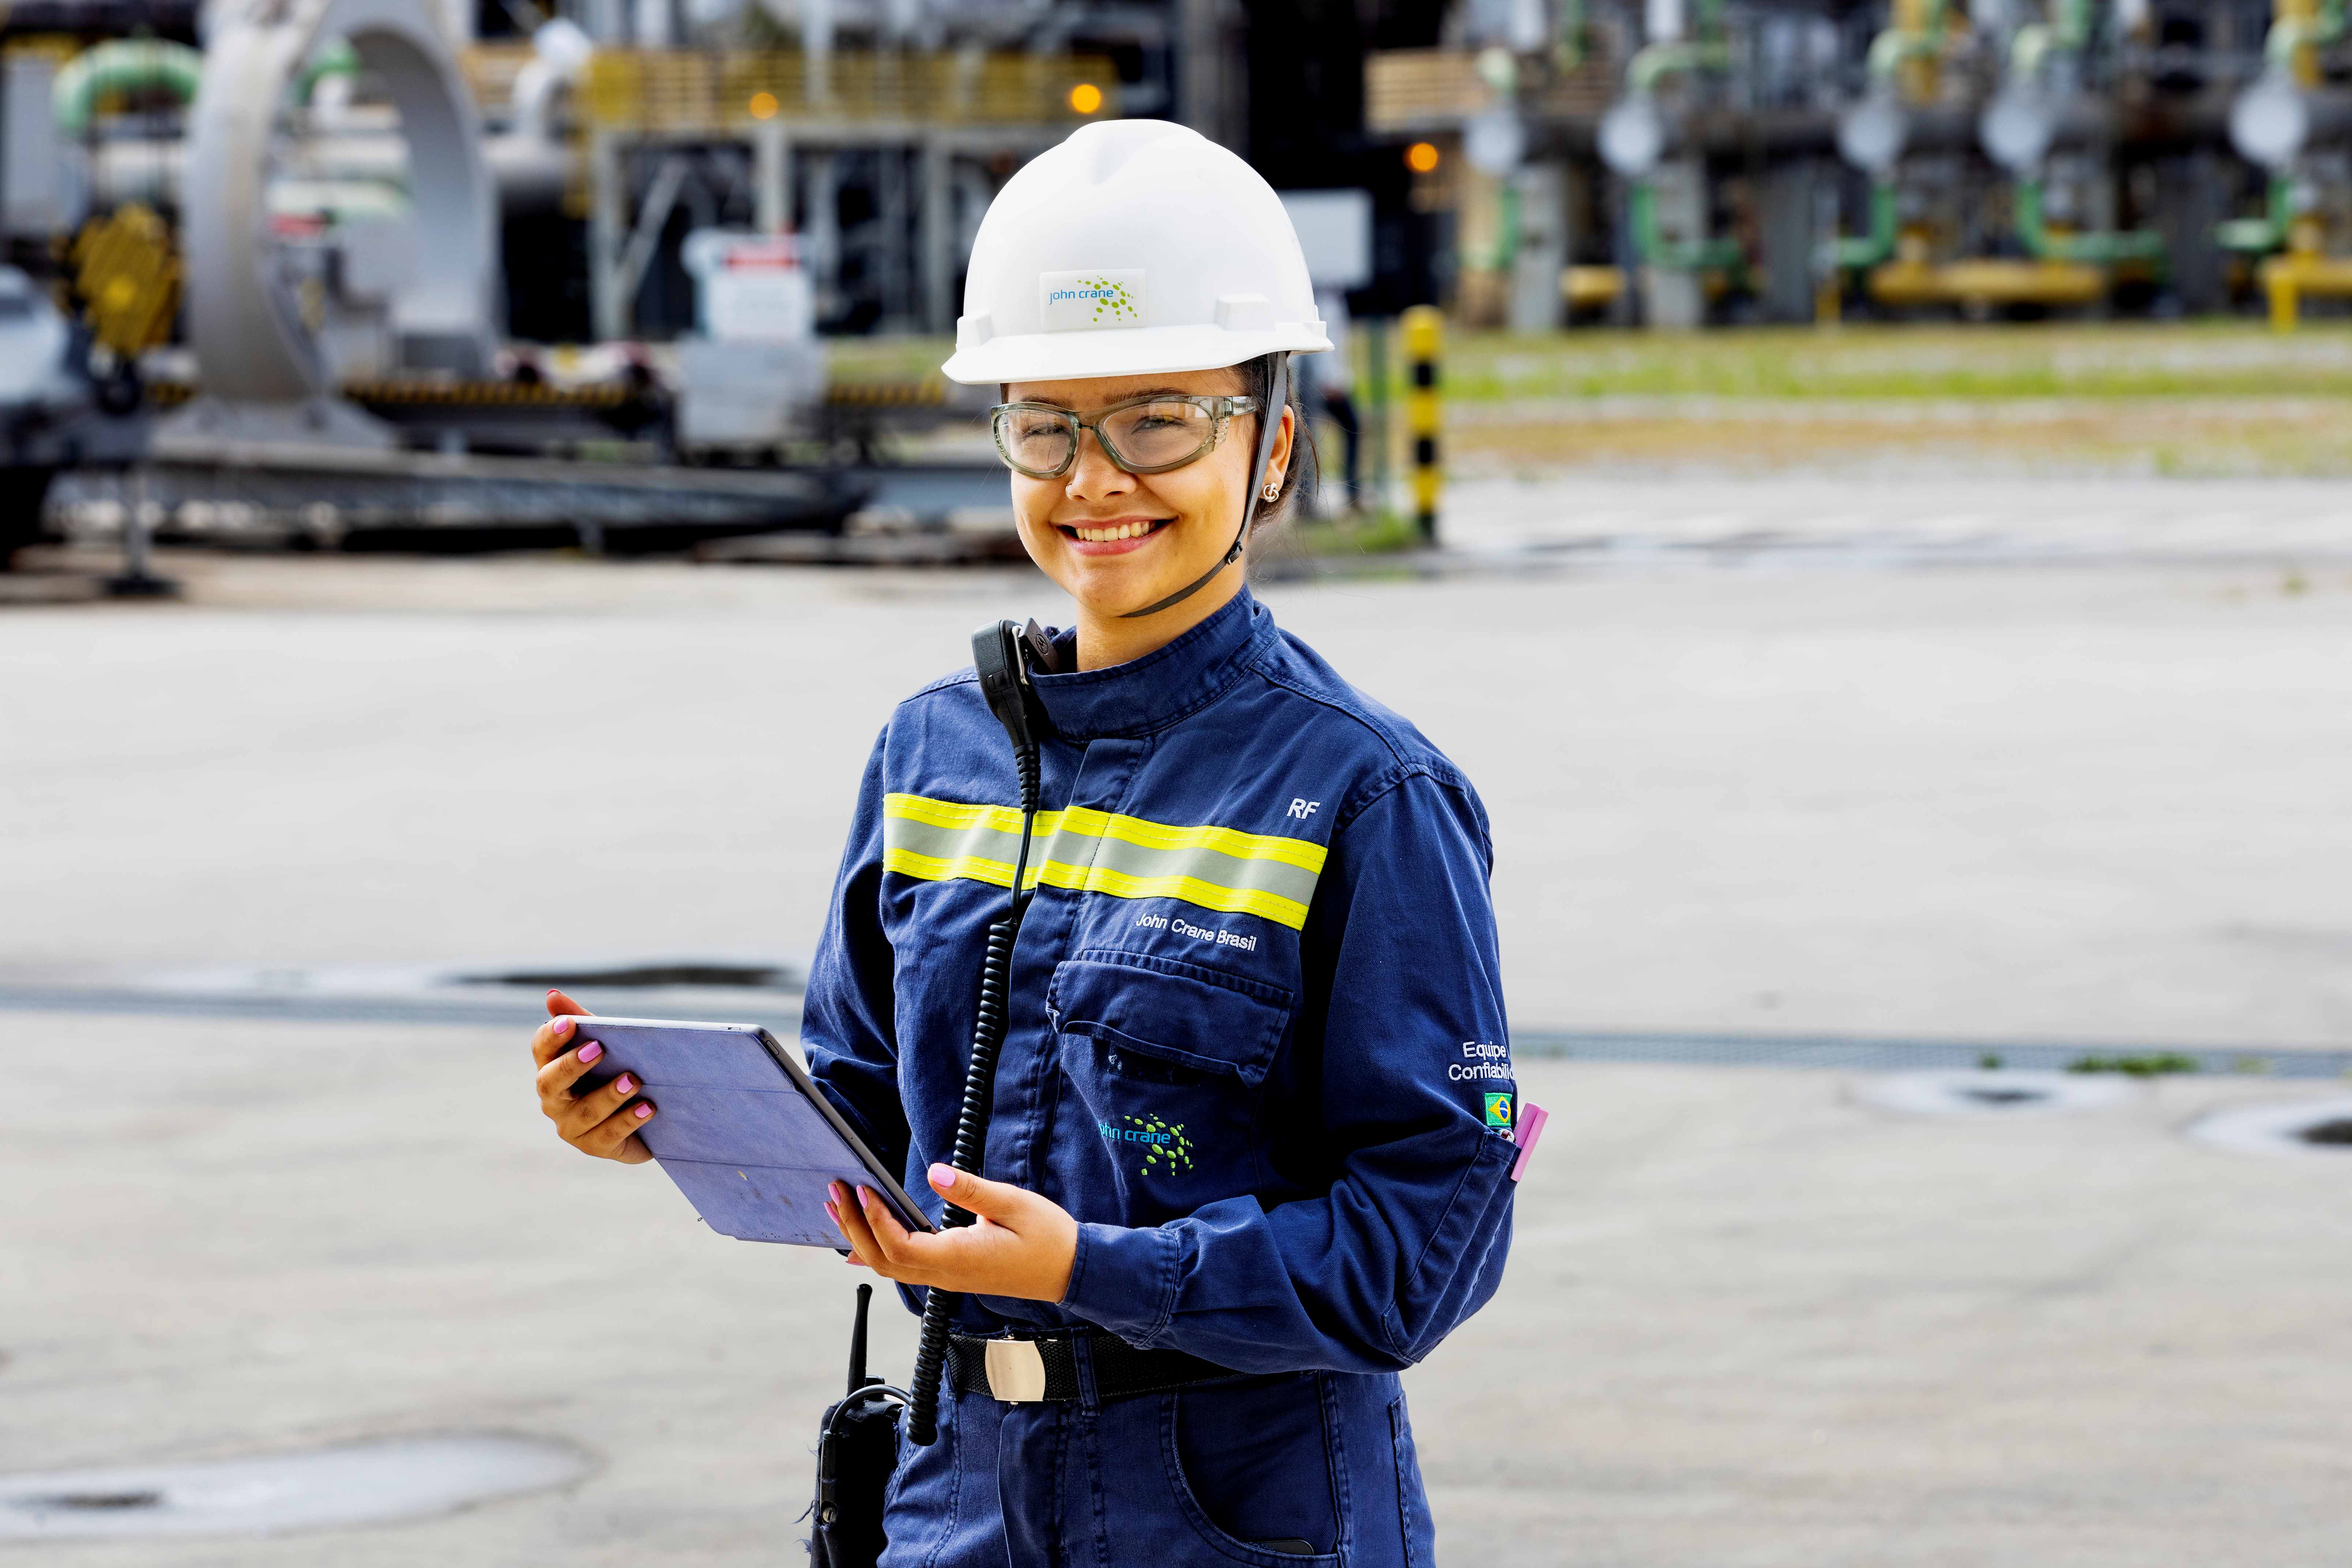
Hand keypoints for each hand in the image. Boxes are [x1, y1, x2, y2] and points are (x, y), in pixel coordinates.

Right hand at [530, 988, 655, 1163]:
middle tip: (599, 1048)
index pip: (541, 1049)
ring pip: (584, 1112)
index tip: (569, 1023)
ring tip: (634, 1080)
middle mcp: (555, 1099)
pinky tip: (649, 1107)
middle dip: (572, 1065)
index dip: (551, 1036)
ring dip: (609, 1095)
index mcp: (553, 1068)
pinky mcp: (595, 1147)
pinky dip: (629, 1120)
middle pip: (549, 1082)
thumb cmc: (617, 1070)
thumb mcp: (607, 1044)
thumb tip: (552, 995)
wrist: (648, 1113)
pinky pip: (608, 1135)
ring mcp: (571, 1126)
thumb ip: (584, 1020)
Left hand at [827, 1165, 1077, 1303]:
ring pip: (890, 1266)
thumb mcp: (1013, 1204)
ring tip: (838, 1207)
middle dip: (854, 1226)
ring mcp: (946, 1278)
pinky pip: (903, 1267)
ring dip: (860, 1237)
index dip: (876, 1219)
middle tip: (835, 1191)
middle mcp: (946, 1274)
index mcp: (959, 1258)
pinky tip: (860, 1242)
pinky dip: (876, 1250)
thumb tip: (935, 1170)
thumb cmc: (1047, 1237)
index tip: (863, 1188)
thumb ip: (970, 1190)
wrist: (1070, 1271)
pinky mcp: (950, 1273)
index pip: (901, 1246)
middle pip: (884, 1260)